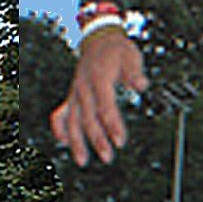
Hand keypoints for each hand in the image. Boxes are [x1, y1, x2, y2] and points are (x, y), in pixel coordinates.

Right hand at [50, 27, 147, 165]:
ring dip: (77, 142)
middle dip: (97, 139)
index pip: (105, 106)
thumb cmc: (118, 51)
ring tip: (82, 161)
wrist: (99, 40)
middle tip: (108, 157)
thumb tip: (142, 85)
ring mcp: (75, 93)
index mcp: (98, 78)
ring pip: (72, 120)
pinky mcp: (72, 96)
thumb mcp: (131, 56)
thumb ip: (135, 72)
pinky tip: (64, 143)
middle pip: (88, 117)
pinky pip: (61, 114)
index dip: (113, 125)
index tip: (121, 141)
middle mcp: (83, 87)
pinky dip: (60, 128)